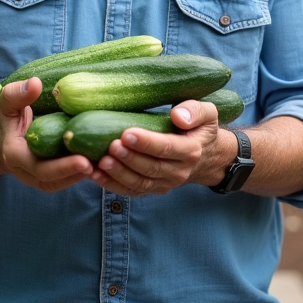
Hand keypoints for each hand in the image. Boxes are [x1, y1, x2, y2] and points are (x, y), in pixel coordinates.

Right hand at [0, 77, 92, 191]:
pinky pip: (66, 178)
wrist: (3, 135)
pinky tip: (103, 161)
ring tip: (107, 163)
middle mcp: (26, 172)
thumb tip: (35, 83)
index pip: (39, 168)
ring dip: (83, 175)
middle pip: (54, 180)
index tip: (84, 161)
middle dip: (77, 174)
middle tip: (101, 164)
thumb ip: (18, 93)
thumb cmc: (8, 115)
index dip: (62, 167)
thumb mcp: (8, 102)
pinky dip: (83, 172)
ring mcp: (37, 176)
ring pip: (62, 182)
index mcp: (15, 155)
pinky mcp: (49, 176)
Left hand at [90, 99, 226, 196]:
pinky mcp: (152, 189)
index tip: (127, 133)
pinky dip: (112, 185)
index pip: (167, 148)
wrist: (206, 156)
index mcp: (191, 151)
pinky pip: (131, 191)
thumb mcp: (207, 114)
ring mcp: (165, 183)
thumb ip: (195, 111)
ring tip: (100, 162)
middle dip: (129, 158)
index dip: (146, 142)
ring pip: (140, 183)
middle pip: (151, 168)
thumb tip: (177, 116)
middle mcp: (178, 171)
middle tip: (111, 146)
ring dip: (119, 174)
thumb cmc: (200, 128)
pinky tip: (95, 174)